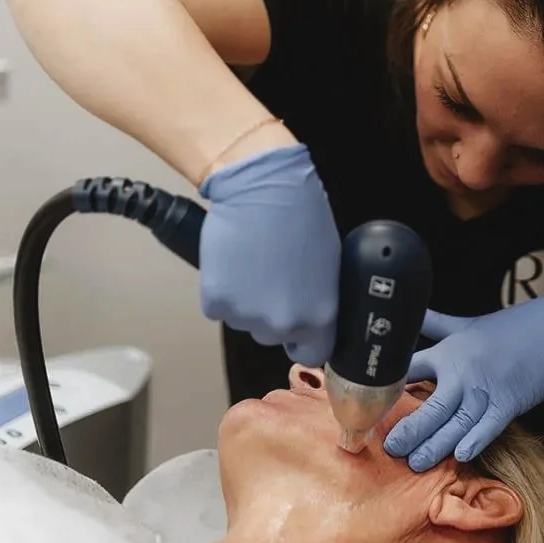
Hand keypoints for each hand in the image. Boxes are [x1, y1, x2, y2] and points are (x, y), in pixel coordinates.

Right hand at [198, 144, 340, 364]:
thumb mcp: (329, 264)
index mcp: (318, 317)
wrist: (262, 189)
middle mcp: (282, 324)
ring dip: (245, 300)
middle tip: (270, 277)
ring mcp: (246, 316)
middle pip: (273, 335)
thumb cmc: (302, 216)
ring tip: (251, 263)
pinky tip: (232, 263)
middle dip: (271, 312)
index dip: (303, 340)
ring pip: (244, 320)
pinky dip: (223, 289)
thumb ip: (320, 298)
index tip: (297, 329)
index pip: (312, 353)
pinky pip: (219, 306)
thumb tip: (311, 310)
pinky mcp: (215, 302)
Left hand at [384, 290, 543, 469]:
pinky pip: (487, 428)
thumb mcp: (467, 323)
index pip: (410, 371)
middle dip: (408, 431)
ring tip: (415, 462)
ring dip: (434, 446)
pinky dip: (474, 442)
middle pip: (429, 407)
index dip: (389, 390)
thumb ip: (435, 324)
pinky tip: (459, 456)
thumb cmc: (511, 327)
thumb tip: (409, 313)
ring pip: (454, 425)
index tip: (371, 409)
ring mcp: (487, 390)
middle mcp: (463, 372)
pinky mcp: (509, 404)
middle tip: (390, 449)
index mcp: (449, 351)